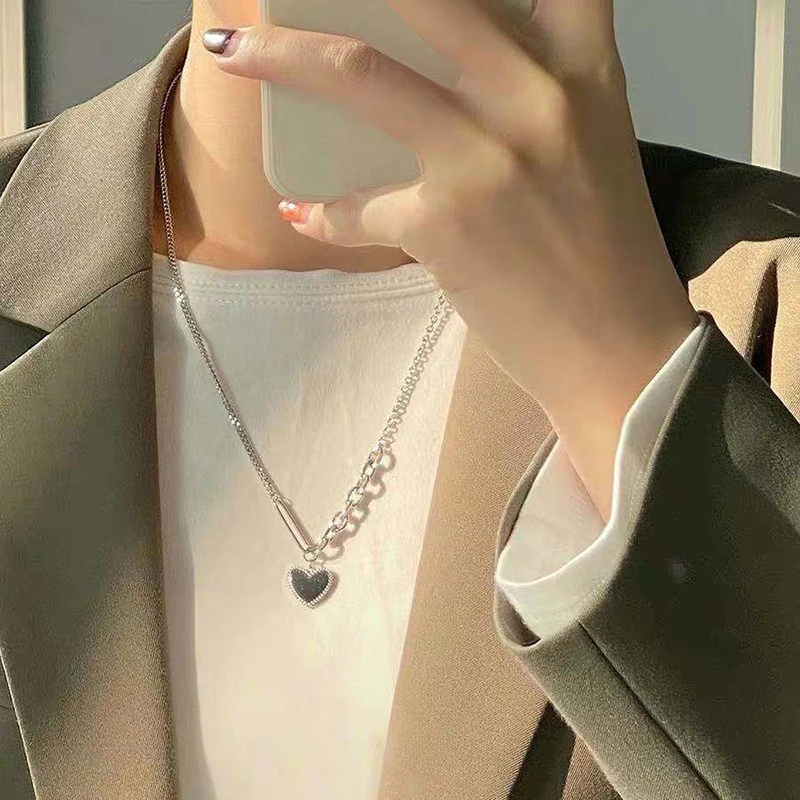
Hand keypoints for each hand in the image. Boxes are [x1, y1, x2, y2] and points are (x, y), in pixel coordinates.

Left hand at [207, 0, 699, 518]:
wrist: (619, 351)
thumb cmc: (608, 258)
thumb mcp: (592, 150)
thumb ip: (537, 100)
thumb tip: (457, 82)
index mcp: (582, 73)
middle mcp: (534, 98)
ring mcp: (483, 160)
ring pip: (357, 73)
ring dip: (278, 57)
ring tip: (232, 54)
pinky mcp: (443, 225)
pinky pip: (356, 205)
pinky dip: (323, 211)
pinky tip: (303, 212)